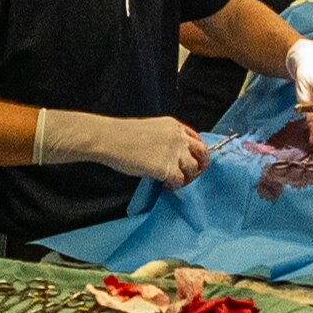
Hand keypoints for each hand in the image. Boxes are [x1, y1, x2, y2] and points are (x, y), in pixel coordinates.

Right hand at [34, 108, 209, 185]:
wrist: (109, 139)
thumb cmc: (122, 135)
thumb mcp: (150, 129)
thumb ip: (165, 138)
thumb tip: (171, 154)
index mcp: (174, 125)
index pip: (196, 138)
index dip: (197, 151)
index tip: (194, 160)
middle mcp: (178, 137)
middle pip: (202, 153)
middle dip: (200, 165)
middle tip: (192, 175)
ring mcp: (174, 152)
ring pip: (194, 168)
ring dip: (187, 178)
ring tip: (174, 181)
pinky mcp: (166, 167)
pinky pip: (180, 180)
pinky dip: (175, 186)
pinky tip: (165, 186)